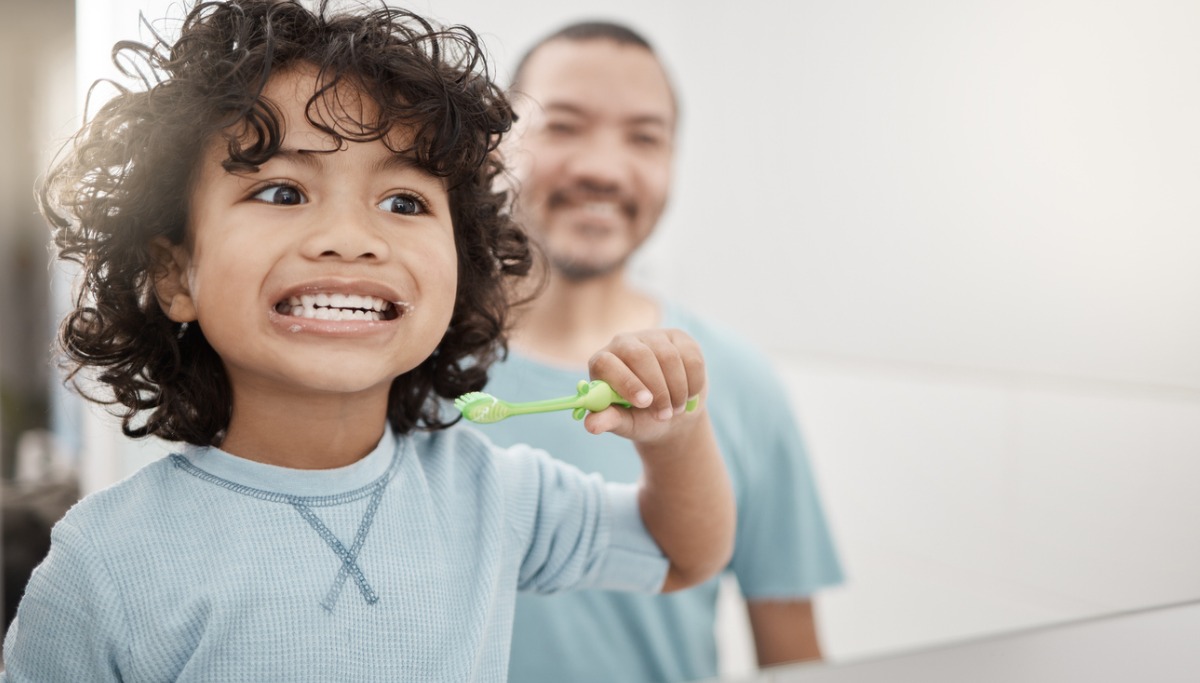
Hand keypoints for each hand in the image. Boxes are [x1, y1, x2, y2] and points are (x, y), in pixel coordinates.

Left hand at [583, 328, 705, 443]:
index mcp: (602, 362)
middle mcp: (624, 343)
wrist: (672, 412)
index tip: (645, 403)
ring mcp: (652, 336)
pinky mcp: (678, 338)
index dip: (625, 381)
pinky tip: (688, 395)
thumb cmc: (641, 417)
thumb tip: (590, 426)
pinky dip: (694, 383)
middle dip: (657, 389)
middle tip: (665, 414)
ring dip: (677, 390)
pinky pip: (691, 358)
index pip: (606, 362)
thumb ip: (609, 420)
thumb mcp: (625, 423)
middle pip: (640, 355)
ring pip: (669, 357)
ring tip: (676, 409)